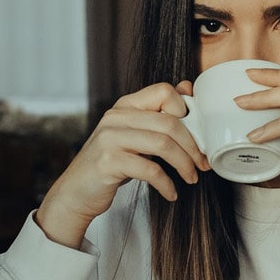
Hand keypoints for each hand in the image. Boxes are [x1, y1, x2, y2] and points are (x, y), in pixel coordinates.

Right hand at [36, 81, 208, 247]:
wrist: (77, 192)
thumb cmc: (112, 163)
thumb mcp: (135, 135)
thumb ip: (158, 113)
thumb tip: (187, 87)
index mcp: (125, 105)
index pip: (164, 91)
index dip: (186, 110)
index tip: (196, 134)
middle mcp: (116, 117)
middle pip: (169, 122)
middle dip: (193, 146)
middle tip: (203, 164)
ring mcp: (109, 138)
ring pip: (163, 144)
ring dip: (184, 164)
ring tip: (192, 177)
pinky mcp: (108, 162)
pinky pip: (150, 170)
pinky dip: (166, 184)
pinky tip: (171, 193)